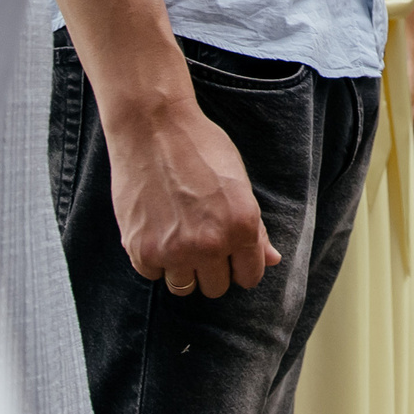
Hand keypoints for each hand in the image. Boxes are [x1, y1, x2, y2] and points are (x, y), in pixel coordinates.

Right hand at [104, 97, 281, 297]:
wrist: (152, 126)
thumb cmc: (200, 146)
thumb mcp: (239, 181)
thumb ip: (255, 228)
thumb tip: (272, 260)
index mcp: (241, 226)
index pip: (249, 277)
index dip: (240, 266)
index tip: (230, 254)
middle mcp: (210, 244)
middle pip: (216, 288)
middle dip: (211, 269)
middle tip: (199, 239)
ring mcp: (174, 250)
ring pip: (182, 287)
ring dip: (181, 268)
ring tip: (176, 236)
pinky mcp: (141, 249)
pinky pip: (151, 273)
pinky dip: (152, 258)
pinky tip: (154, 229)